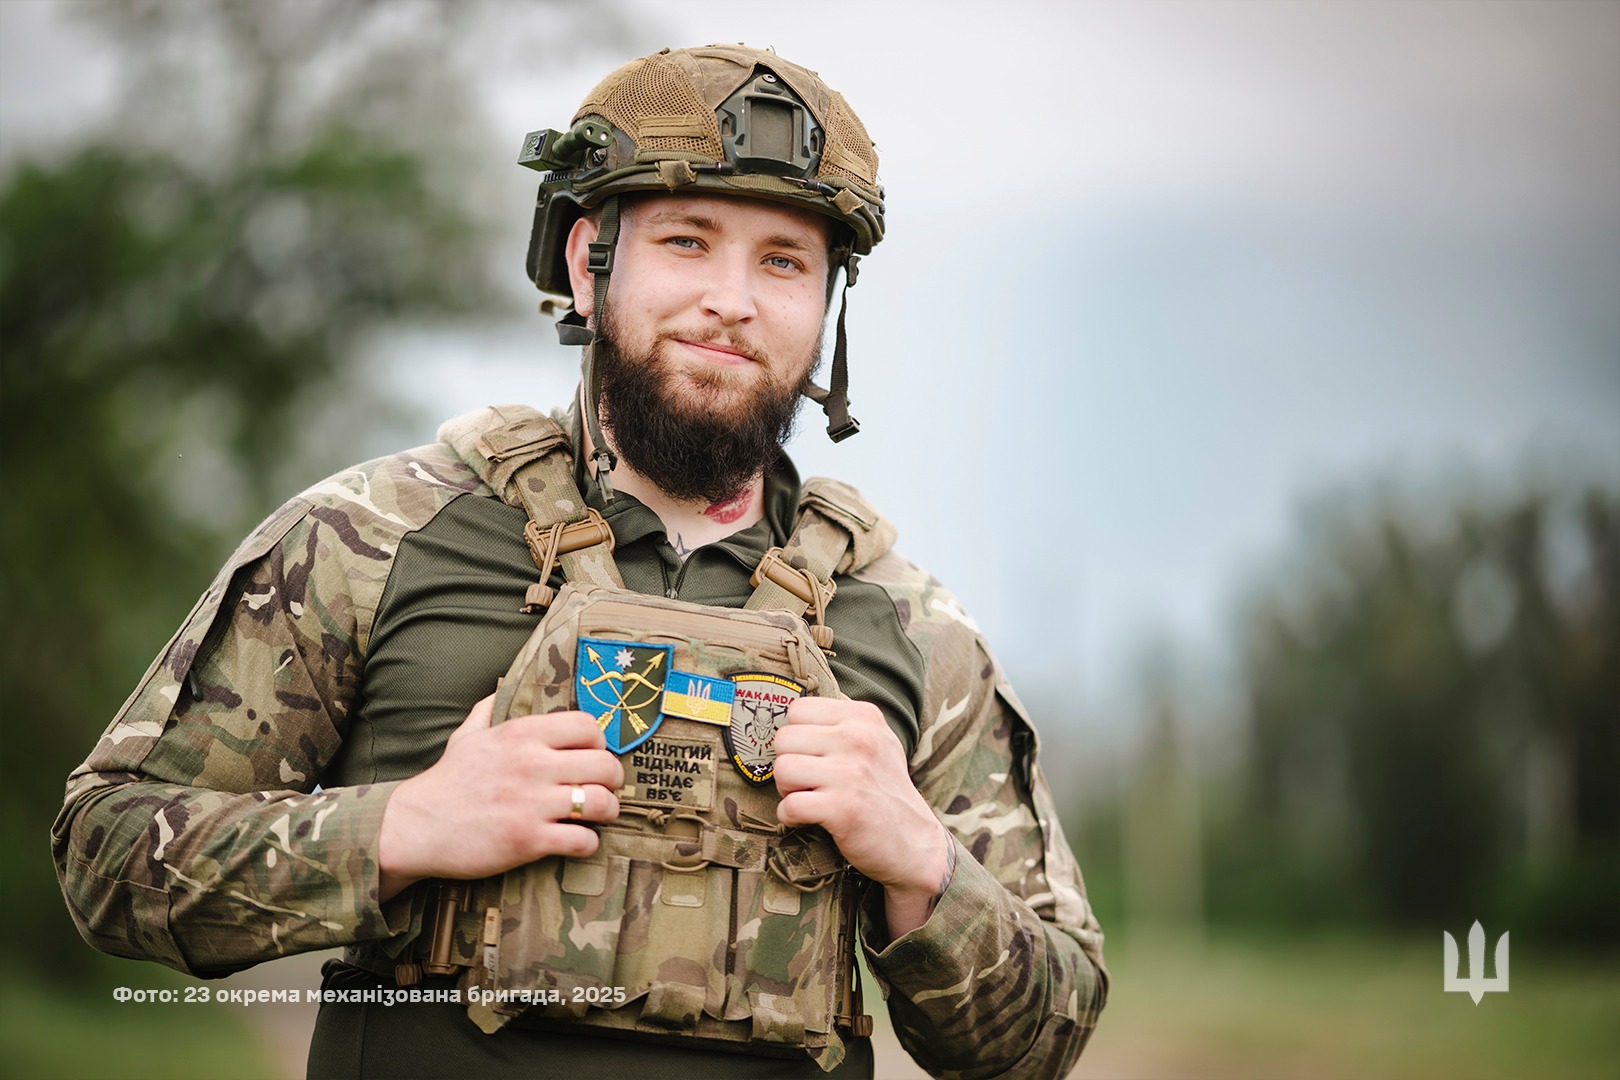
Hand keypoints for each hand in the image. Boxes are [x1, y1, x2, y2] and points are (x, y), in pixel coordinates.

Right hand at [377, 694, 623, 899]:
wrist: (414, 828)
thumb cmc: (445, 782)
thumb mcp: (465, 736)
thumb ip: (488, 710)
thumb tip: (501, 686)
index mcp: (521, 734)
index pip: (588, 726)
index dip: (599, 743)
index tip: (593, 756)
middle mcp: (530, 764)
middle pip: (605, 764)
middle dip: (613, 780)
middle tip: (605, 789)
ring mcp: (531, 803)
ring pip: (601, 802)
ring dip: (607, 811)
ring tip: (598, 816)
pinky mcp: (528, 839)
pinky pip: (582, 839)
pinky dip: (588, 843)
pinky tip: (578, 840)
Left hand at [773, 697, 952, 938]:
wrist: (913, 841)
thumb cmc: (885, 788)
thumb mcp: (878, 739)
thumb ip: (845, 717)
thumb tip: (805, 697)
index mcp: (863, 717)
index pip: (798, 709)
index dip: (797, 736)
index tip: (812, 756)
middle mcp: (858, 739)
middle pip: (784, 739)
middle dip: (789, 763)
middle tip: (808, 781)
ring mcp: (851, 774)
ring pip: (782, 769)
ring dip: (787, 790)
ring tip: (809, 797)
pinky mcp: (843, 808)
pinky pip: (789, 805)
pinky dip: (790, 816)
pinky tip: (807, 818)